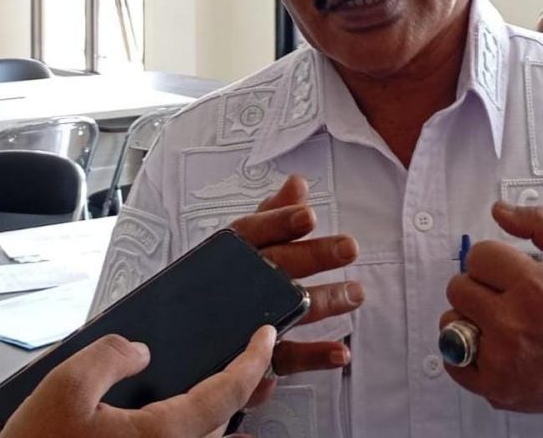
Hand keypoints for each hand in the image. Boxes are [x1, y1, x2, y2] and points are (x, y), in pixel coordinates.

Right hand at [0, 326, 274, 437]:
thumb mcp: (64, 388)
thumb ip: (109, 356)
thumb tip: (139, 351)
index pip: (228, 393)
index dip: (253, 359)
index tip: (267, 335)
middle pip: (222, 423)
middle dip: (240, 389)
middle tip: (250, 360)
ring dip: (218, 415)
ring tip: (221, 388)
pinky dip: (190, 432)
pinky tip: (177, 421)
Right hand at [231, 175, 362, 377]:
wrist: (187, 328)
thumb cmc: (226, 276)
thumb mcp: (248, 240)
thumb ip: (275, 212)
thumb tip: (297, 183)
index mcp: (234, 252)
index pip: (254, 230)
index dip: (281, 222)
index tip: (309, 216)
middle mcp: (238, 286)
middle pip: (274, 266)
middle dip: (313, 257)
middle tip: (349, 247)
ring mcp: (244, 323)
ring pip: (284, 310)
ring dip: (323, 302)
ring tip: (356, 293)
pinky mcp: (252, 358)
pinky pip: (283, 359)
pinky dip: (311, 356)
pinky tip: (340, 352)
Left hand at [439, 201, 542, 417]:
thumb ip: (539, 222)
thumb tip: (497, 210)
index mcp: (534, 287)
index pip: (478, 256)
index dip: (492, 260)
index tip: (509, 272)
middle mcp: (514, 324)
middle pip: (458, 287)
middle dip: (479, 286)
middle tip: (502, 295)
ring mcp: (502, 360)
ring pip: (450, 321)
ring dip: (469, 317)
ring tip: (497, 321)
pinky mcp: (494, 388)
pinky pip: (451, 359)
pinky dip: (464, 350)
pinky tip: (490, 344)